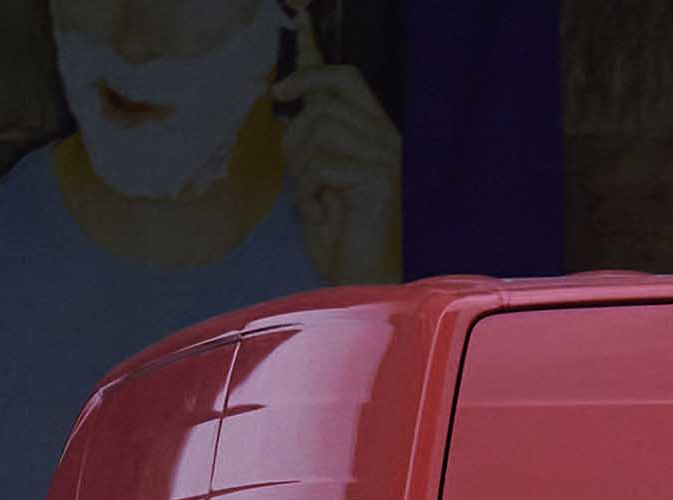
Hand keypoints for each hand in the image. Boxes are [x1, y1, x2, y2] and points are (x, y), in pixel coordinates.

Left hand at [274, 12, 400, 285]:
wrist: (362, 284)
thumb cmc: (340, 239)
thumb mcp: (316, 183)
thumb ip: (308, 146)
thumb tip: (286, 113)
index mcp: (373, 135)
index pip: (346, 79)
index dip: (315, 59)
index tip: (292, 41)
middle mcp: (385, 139)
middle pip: (329, 96)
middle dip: (299, 130)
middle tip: (298, 169)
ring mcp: (385, 157)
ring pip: (321, 128)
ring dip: (303, 165)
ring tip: (315, 199)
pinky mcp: (378, 178)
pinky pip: (323, 162)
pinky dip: (311, 188)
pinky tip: (325, 211)